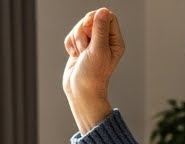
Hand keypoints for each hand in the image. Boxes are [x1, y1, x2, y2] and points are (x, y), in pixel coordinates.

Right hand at [63, 7, 124, 133]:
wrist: (80, 91)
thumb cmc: (92, 76)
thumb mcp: (98, 50)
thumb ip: (100, 30)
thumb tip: (103, 11)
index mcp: (114, 41)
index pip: (108, 16)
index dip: (96, 18)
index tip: (88, 27)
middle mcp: (105, 41)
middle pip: (91, 19)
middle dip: (83, 30)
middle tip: (84, 46)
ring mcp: (92, 44)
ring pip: (80, 27)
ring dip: (76, 39)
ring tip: (80, 54)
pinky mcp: (80, 48)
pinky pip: (72, 36)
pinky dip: (70, 44)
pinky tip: (74, 56)